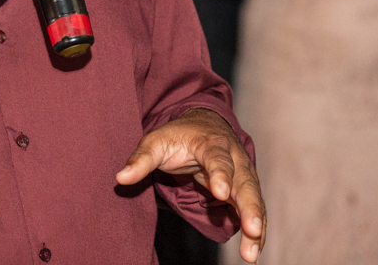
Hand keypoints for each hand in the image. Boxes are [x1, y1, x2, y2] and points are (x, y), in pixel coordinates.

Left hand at [117, 108, 265, 263]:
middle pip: (245, 183)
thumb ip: (141, 160)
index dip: (220, 175)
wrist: (204, 125)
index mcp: (212, 143)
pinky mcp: (244, 190)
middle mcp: (234, 158)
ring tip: (251, 253)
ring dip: (256, 226)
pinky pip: (253, 210)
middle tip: (252, 230)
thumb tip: (120, 178)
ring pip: (253, 200)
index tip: (220, 193)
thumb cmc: (179, 136)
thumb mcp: (156, 142)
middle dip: (250, 207)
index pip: (218, 159)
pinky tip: (254, 251)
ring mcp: (243, 175)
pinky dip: (257, 230)